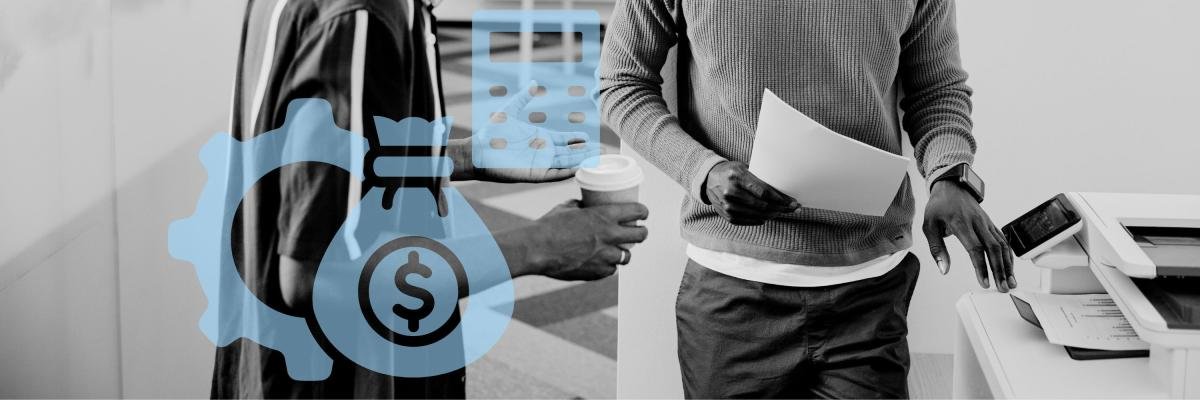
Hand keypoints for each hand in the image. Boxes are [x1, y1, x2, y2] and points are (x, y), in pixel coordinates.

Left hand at [459, 81, 599, 182]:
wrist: (478, 150)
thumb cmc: (491, 133)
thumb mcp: (510, 111)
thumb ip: (524, 98)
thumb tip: (534, 82)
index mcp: (541, 139)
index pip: (565, 140)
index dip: (578, 140)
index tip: (590, 138)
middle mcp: (543, 153)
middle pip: (571, 153)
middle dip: (587, 152)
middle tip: (603, 150)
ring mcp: (540, 164)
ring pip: (567, 163)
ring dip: (582, 161)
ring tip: (598, 159)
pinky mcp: (535, 174)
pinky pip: (555, 175)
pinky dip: (568, 173)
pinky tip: (580, 169)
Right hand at [519, 200, 648, 280]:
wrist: (536, 250)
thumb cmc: (549, 227)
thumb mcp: (567, 208)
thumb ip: (581, 206)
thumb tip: (586, 204)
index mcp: (605, 215)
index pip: (637, 211)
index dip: (643, 212)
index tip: (643, 214)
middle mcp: (610, 235)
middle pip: (640, 235)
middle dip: (641, 233)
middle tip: (638, 232)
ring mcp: (606, 256)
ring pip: (626, 256)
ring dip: (623, 252)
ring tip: (618, 250)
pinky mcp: (598, 272)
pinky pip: (610, 270)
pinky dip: (607, 266)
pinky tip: (601, 262)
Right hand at [702, 160, 799, 224]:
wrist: (708, 178)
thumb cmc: (732, 171)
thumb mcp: (744, 167)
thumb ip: (760, 177)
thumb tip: (784, 188)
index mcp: (737, 176)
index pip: (763, 191)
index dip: (780, 199)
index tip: (792, 202)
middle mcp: (731, 192)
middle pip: (762, 205)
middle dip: (781, 208)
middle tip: (792, 209)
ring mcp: (727, 205)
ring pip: (756, 215)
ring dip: (773, 215)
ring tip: (782, 212)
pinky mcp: (726, 215)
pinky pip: (747, 221)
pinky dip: (760, 220)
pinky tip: (768, 217)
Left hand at [923, 180, 1015, 291]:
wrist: (951, 186)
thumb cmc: (939, 206)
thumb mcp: (929, 226)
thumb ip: (937, 249)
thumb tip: (944, 270)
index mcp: (961, 224)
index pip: (975, 248)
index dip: (981, 267)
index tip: (985, 283)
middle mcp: (977, 223)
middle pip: (993, 248)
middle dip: (1000, 270)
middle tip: (1003, 288)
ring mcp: (986, 223)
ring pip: (1002, 245)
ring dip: (1008, 265)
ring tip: (1010, 282)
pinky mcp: (990, 223)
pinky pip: (1003, 240)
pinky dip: (1008, 255)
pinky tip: (1009, 268)